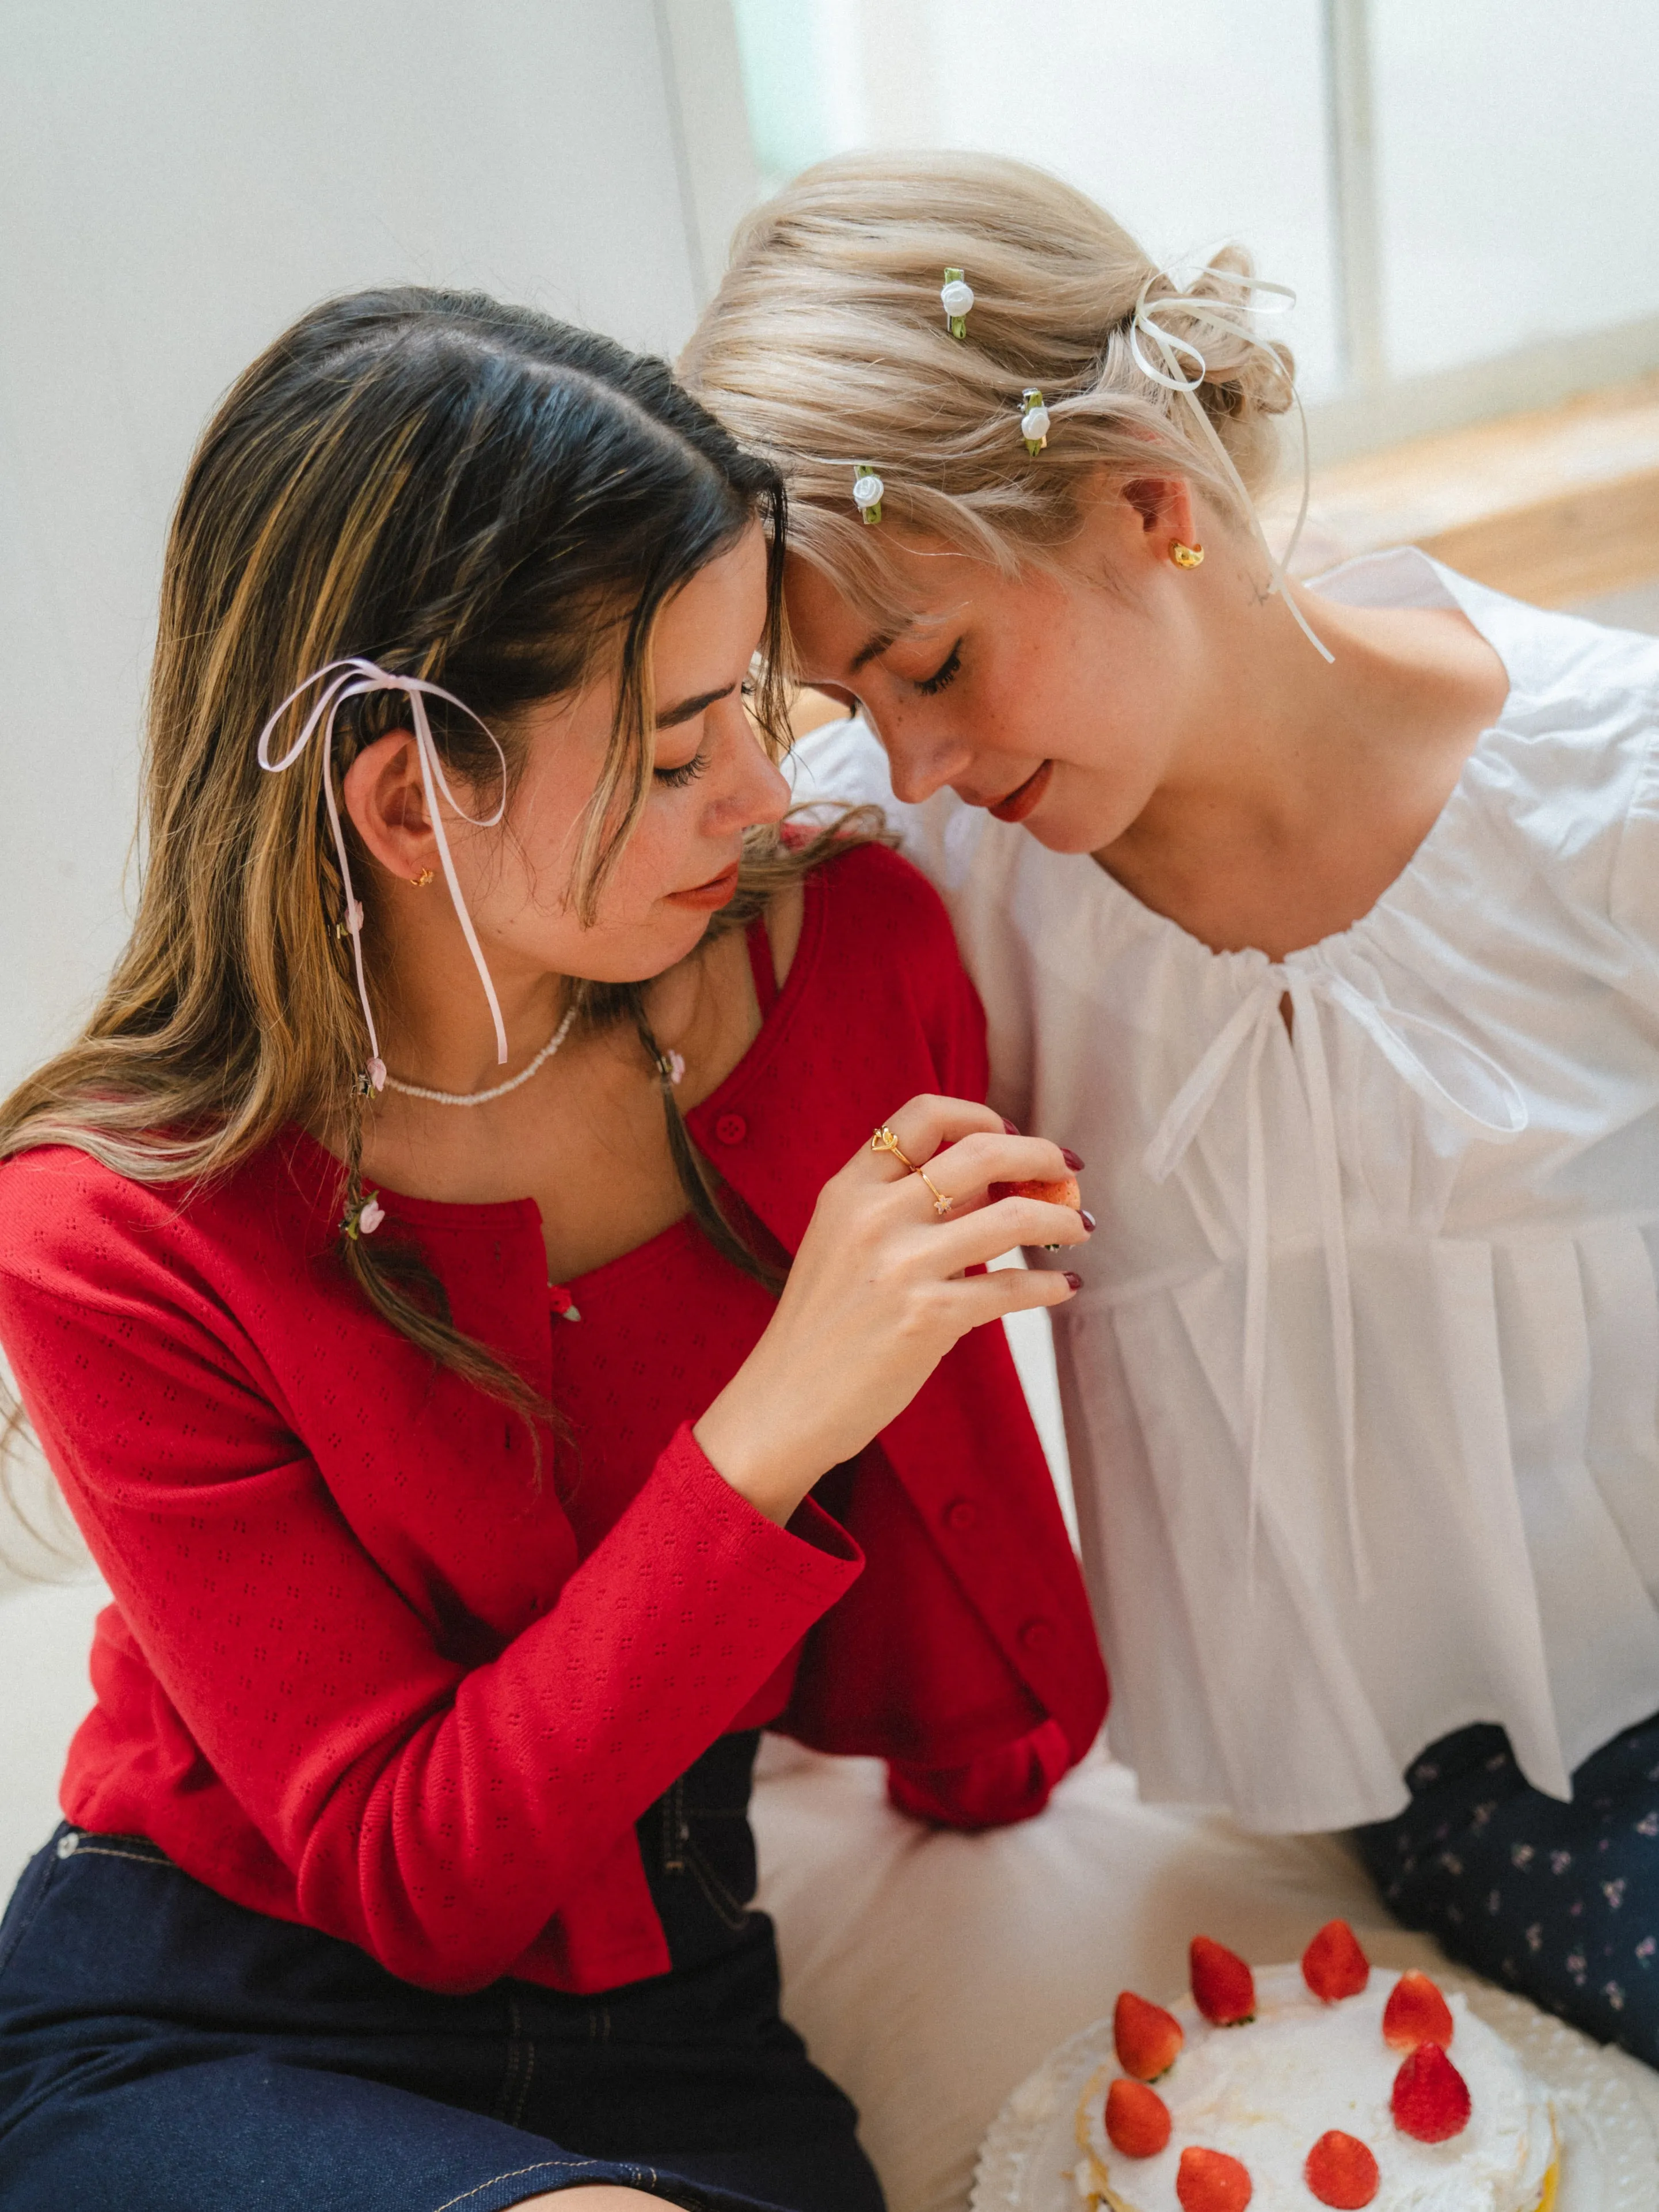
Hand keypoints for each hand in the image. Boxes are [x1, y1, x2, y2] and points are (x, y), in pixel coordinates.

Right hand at [694, 1096, 1086, 1522]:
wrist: (783, 1402)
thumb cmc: (821, 1326)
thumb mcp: (842, 1243)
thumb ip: (903, 1205)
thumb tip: (989, 1185)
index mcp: (849, 1188)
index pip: (924, 1114)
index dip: (980, 1115)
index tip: (1012, 1132)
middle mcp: (874, 1216)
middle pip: (982, 1152)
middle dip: (1041, 1156)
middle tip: (1068, 1172)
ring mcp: (902, 1266)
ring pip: (1013, 1217)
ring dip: (1061, 1219)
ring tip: (1080, 1229)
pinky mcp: (928, 1318)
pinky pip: (1013, 1288)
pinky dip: (1050, 1284)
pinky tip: (1064, 1288)